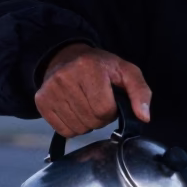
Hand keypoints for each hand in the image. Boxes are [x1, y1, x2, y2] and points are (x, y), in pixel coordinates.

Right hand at [34, 43, 151, 137]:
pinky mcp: (41, 101)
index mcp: (89, 68)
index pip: (104, 110)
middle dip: (99, 117)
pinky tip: (74, 110)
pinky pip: (63, 130)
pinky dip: (72, 126)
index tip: (109, 100)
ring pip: (78, 128)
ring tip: (85, 105)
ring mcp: (50, 90)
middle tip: (97, 102)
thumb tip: (144, 116)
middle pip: (91, 121)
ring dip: (86, 123)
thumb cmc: (100, 67)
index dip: (111, 111)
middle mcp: (66, 77)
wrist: (66, 56)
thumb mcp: (126, 72)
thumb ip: (140, 92)